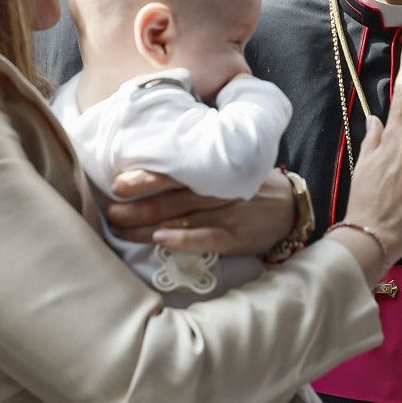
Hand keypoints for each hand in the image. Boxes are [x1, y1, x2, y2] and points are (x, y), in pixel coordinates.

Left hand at [103, 170, 291, 254]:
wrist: (292, 209)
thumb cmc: (252, 185)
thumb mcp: (231, 167)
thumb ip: (199, 167)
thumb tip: (156, 162)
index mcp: (215, 172)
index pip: (177, 172)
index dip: (147, 177)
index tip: (118, 181)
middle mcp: (219, 192)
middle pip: (172, 198)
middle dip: (137, 205)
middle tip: (109, 210)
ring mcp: (227, 216)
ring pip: (182, 220)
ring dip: (148, 226)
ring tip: (120, 229)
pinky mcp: (235, 239)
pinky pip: (207, 239)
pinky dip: (184, 240)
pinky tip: (162, 240)